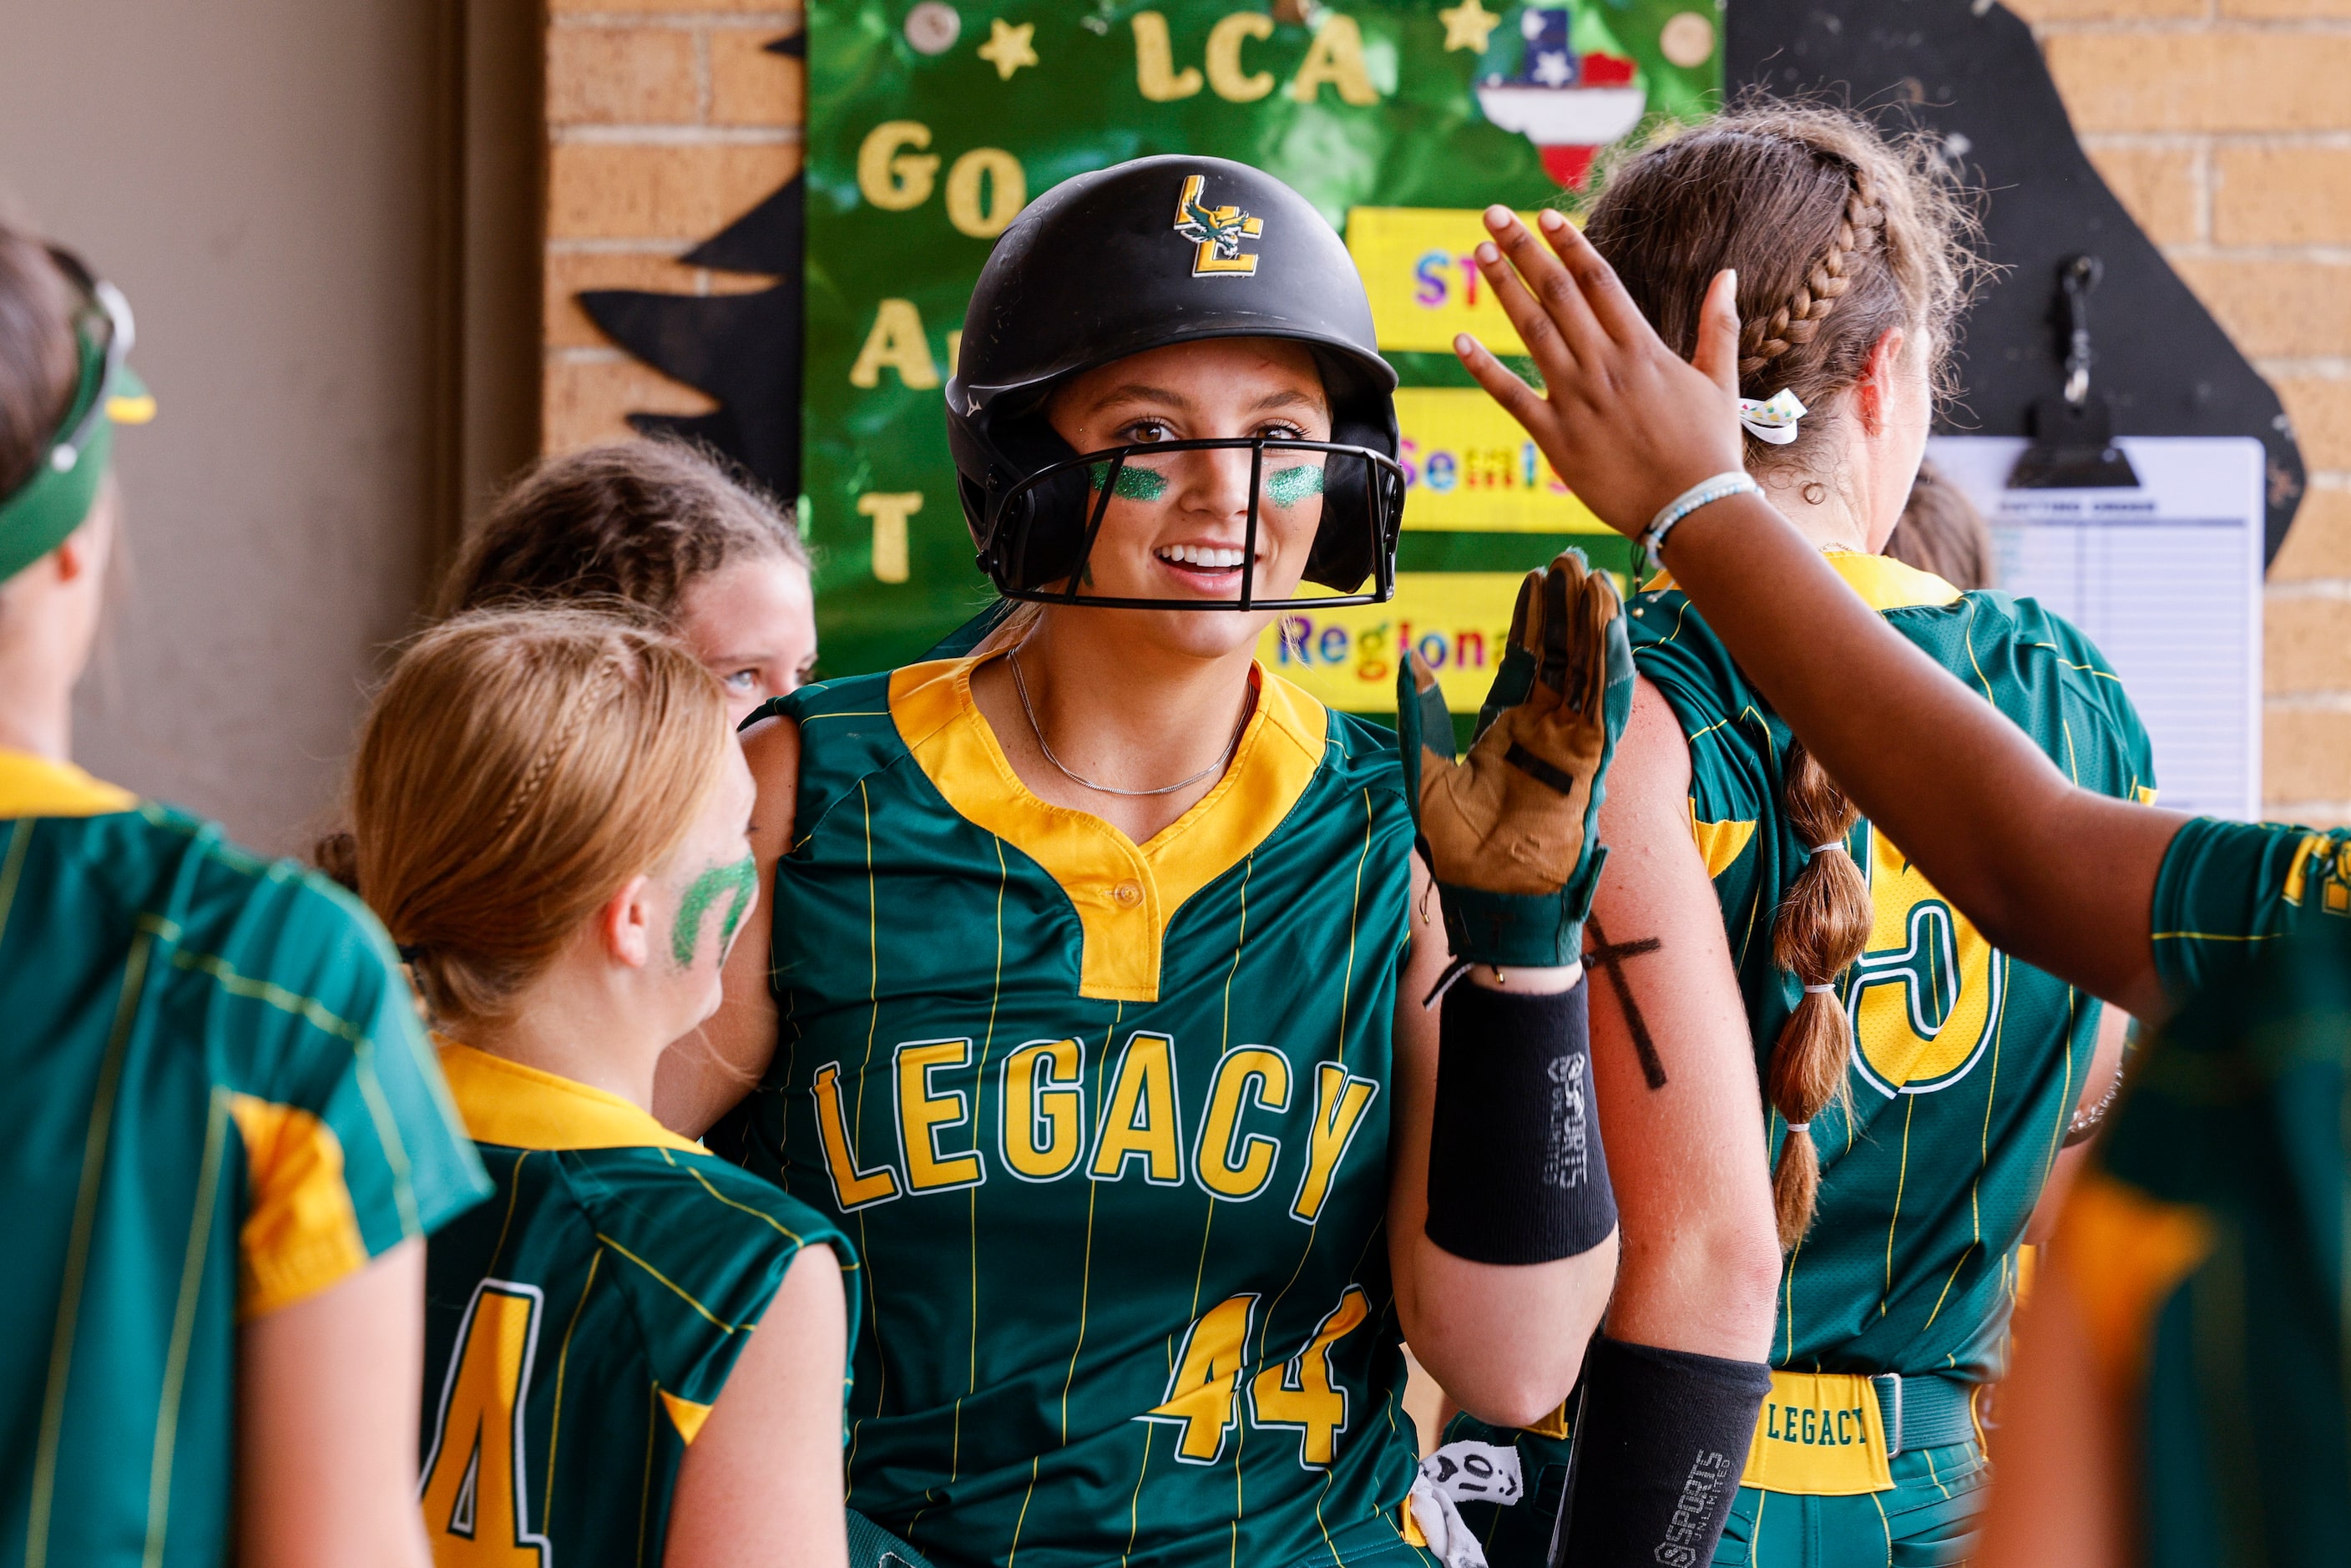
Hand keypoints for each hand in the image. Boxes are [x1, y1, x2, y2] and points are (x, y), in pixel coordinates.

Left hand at [1398, 550, 1631, 969]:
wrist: (1483, 899)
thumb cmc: (1455, 849)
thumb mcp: (1423, 770)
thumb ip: (1420, 713)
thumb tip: (1410, 657)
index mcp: (1508, 728)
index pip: (1528, 660)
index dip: (1534, 619)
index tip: (1537, 577)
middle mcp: (1545, 732)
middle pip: (1564, 657)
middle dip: (1569, 609)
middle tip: (1570, 559)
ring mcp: (1570, 747)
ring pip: (1589, 674)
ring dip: (1594, 628)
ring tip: (1593, 580)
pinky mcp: (1589, 767)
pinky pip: (1605, 708)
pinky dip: (1610, 667)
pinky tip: (1610, 629)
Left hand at [1454, 206, 1747, 538]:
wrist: (1695, 511)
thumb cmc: (1710, 450)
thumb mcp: (1720, 381)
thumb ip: (1718, 325)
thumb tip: (1726, 274)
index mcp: (1642, 348)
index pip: (1598, 280)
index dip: (1569, 244)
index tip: (1545, 216)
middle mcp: (1605, 366)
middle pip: (1557, 294)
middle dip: (1524, 250)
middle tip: (1494, 215)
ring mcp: (1577, 400)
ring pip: (1533, 332)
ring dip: (1504, 290)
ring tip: (1480, 253)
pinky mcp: (1556, 439)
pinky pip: (1511, 397)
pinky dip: (1484, 368)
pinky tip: (1461, 340)